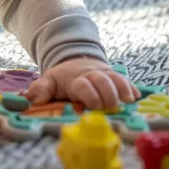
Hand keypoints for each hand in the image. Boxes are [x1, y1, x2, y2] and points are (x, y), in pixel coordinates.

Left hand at [26, 57, 140, 109]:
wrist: (76, 61)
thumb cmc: (64, 78)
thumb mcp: (49, 81)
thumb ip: (41, 89)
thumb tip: (31, 99)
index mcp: (76, 79)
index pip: (83, 85)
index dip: (89, 95)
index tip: (93, 105)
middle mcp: (93, 76)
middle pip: (103, 81)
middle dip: (108, 94)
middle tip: (111, 107)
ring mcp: (106, 76)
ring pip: (117, 79)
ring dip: (123, 89)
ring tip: (128, 101)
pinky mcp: (117, 78)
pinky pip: (127, 80)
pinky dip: (132, 88)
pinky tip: (137, 97)